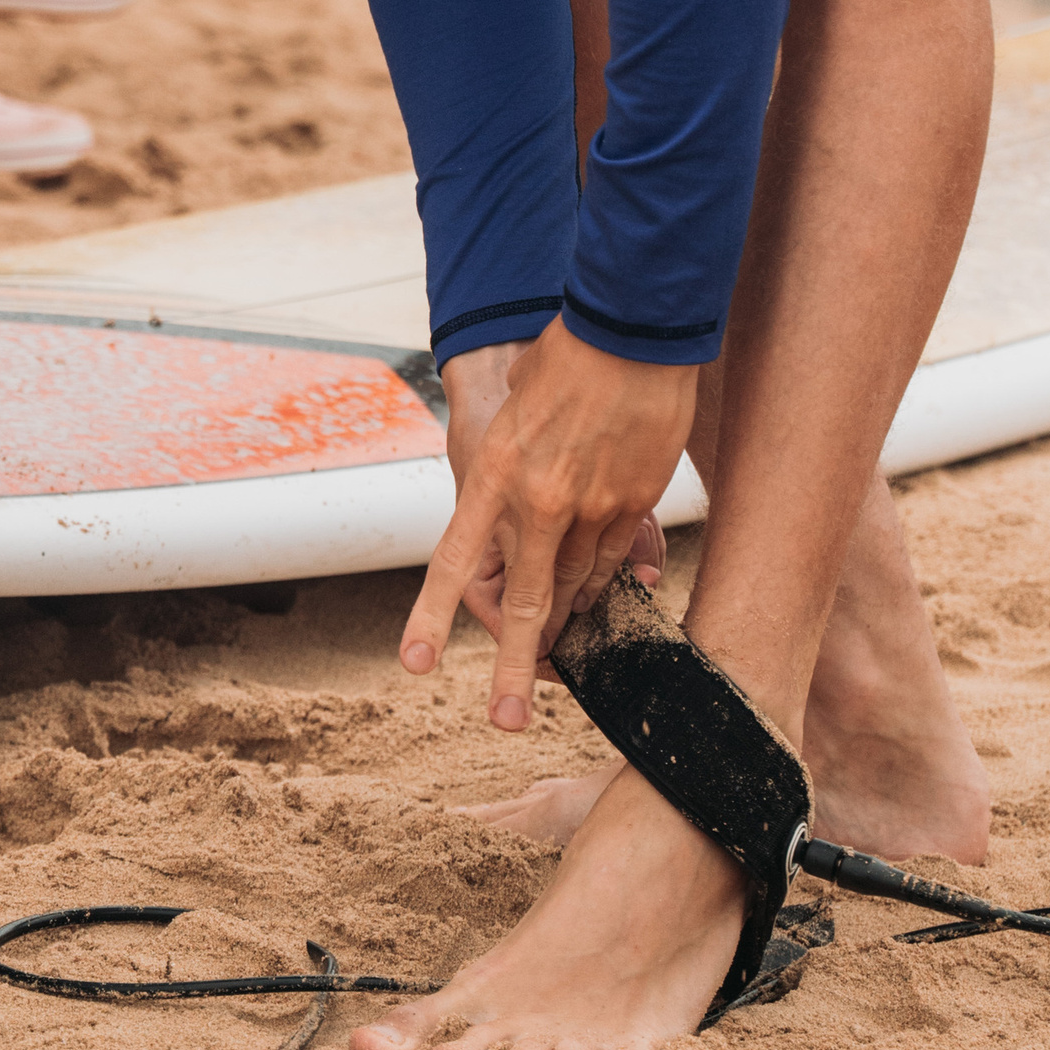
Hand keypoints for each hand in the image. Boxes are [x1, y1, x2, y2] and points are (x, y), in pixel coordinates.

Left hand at [436, 339, 665, 657]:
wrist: (630, 328)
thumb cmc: (566, 355)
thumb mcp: (517, 407)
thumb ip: (514, 459)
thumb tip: (520, 487)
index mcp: (495, 473)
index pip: (454, 559)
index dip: (433, 615)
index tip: (415, 663)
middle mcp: (538, 500)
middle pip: (525, 600)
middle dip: (512, 665)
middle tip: (503, 720)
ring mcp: (590, 506)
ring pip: (574, 584)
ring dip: (565, 615)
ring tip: (554, 648)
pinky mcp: (634, 502)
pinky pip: (614, 560)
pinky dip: (604, 580)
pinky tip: (598, 593)